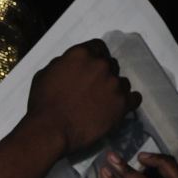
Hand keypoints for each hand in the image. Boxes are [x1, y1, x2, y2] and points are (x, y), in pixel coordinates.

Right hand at [27, 39, 138, 158]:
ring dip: (114, 89)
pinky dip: (128, 102)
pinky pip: (135, 98)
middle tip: (95, 90)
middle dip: (104, 75)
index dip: (96, 58)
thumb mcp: (44, 74)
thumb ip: (62, 64)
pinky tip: (119, 107)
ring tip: (103, 103)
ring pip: (122, 82)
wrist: (51, 130)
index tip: (92, 69)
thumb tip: (71, 65)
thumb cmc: (42, 104)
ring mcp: (114, 84)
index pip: (99, 47)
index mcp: (82, 54)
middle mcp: (102, 65)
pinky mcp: (123, 104)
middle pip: (111, 64)